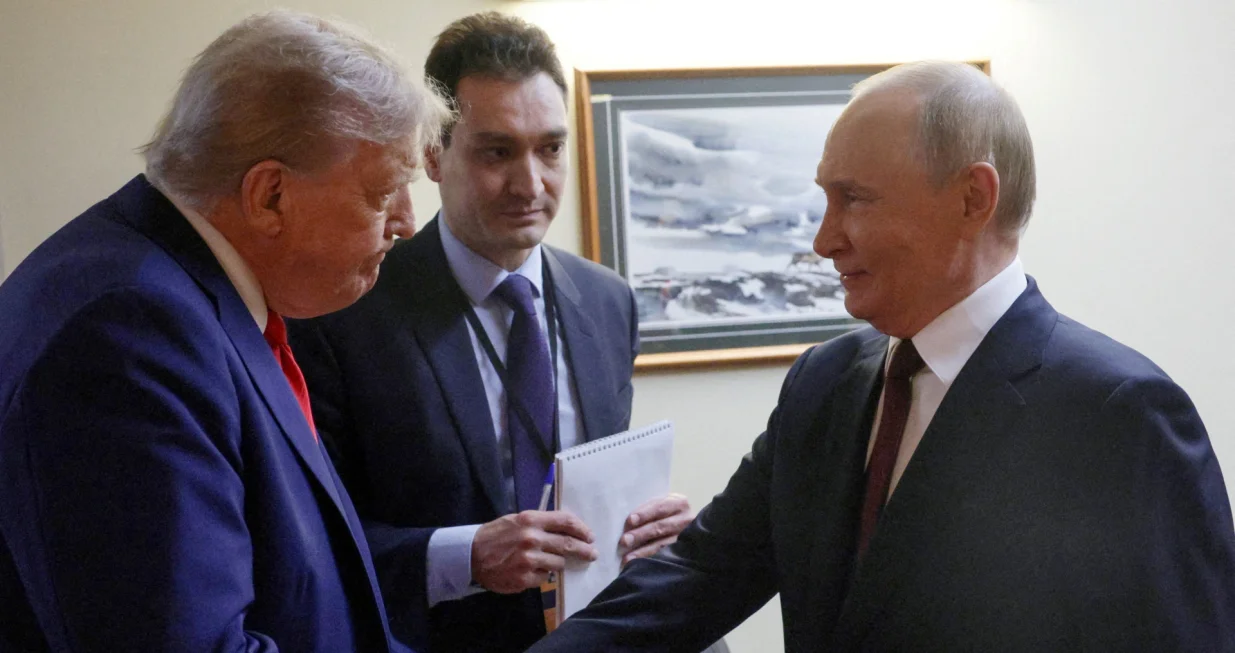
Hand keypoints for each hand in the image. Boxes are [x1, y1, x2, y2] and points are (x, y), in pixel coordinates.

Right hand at [472, 510, 596, 593]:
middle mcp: (531, 538)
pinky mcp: (524, 578)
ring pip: (559, 564)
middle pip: (568, 544)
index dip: (582, 529)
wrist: (471, 555)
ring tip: (549, 561)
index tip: (589, 536)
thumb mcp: (517, 520)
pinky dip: (542, 575)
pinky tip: (531, 571)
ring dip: (558, 564)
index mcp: (531, 520)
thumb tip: (567, 530)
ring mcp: (528, 560)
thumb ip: (541, 523)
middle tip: (591, 554)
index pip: (565, 522)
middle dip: (584, 550)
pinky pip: (544, 578)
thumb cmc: (496, 535)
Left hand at [620, 493, 691, 565]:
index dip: (644, 514)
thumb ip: (647, 510)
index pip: (660, 507)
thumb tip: (626, 522)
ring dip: (643, 551)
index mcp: (678, 503)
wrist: (679, 529)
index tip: (630, 521)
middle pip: (661, 527)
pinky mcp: (683, 554)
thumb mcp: (658, 508)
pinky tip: (638, 565)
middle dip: (641, 534)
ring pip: (663, 544)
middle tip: (624, 541)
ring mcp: (686, 538)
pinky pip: (665, 558)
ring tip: (627, 557)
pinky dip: (650, 560)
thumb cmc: (662, 516)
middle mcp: (686, 519)